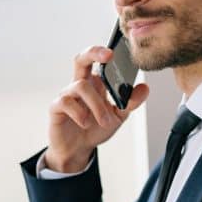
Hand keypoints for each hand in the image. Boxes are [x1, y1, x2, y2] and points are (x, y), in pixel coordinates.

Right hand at [44, 46, 148, 171]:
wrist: (78, 149)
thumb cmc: (96, 128)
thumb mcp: (118, 116)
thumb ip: (130, 102)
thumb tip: (145, 87)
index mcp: (95, 82)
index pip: (98, 60)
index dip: (105, 51)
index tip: (117, 51)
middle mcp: (80, 84)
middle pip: (82, 59)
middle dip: (94, 53)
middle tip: (108, 56)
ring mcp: (67, 94)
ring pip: (81, 86)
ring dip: (97, 104)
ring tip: (105, 121)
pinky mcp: (56, 108)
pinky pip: (65, 101)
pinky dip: (79, 113)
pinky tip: (86, 123)